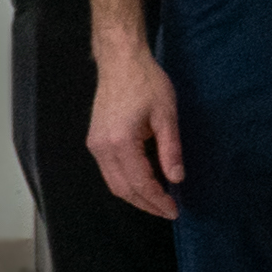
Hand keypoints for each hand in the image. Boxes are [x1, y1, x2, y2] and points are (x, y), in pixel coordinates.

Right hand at [89, 40, 187, 222]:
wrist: (121, 61)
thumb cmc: (146, 82)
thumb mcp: (167, 115)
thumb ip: (171, 149)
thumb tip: (177, 179)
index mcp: (121, 142)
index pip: (140, 183)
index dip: (158, 200)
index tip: (174, 210)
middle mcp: (102, 148)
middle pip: (122, 189)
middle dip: (146, 204)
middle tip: (168, 211)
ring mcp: (95, 145)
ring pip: (113, 183)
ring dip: (135, 196)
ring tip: (157, 201)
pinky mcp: (95, 140)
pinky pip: (109, 171)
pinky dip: (126, 183)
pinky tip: (143, 183)